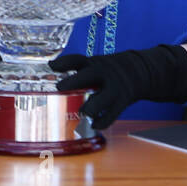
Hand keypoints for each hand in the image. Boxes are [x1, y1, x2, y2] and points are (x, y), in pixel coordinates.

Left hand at [49, 45, 186, 130]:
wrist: (138, 71)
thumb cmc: (107, 70)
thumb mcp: (93, 64)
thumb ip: (74, 68)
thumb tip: (49, 69)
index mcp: (94, 64)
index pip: (77, 59)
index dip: (64, 62)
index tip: (52, 66)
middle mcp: (104, 74)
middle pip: (89, 75)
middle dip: (74, 81)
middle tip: (59, 87)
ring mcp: (114, 88)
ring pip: (103, 98)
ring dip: (91, 106)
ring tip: (82, 112)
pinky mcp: (122, 101)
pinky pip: (112, 115)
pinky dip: (102, 122)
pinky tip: (93, 125)